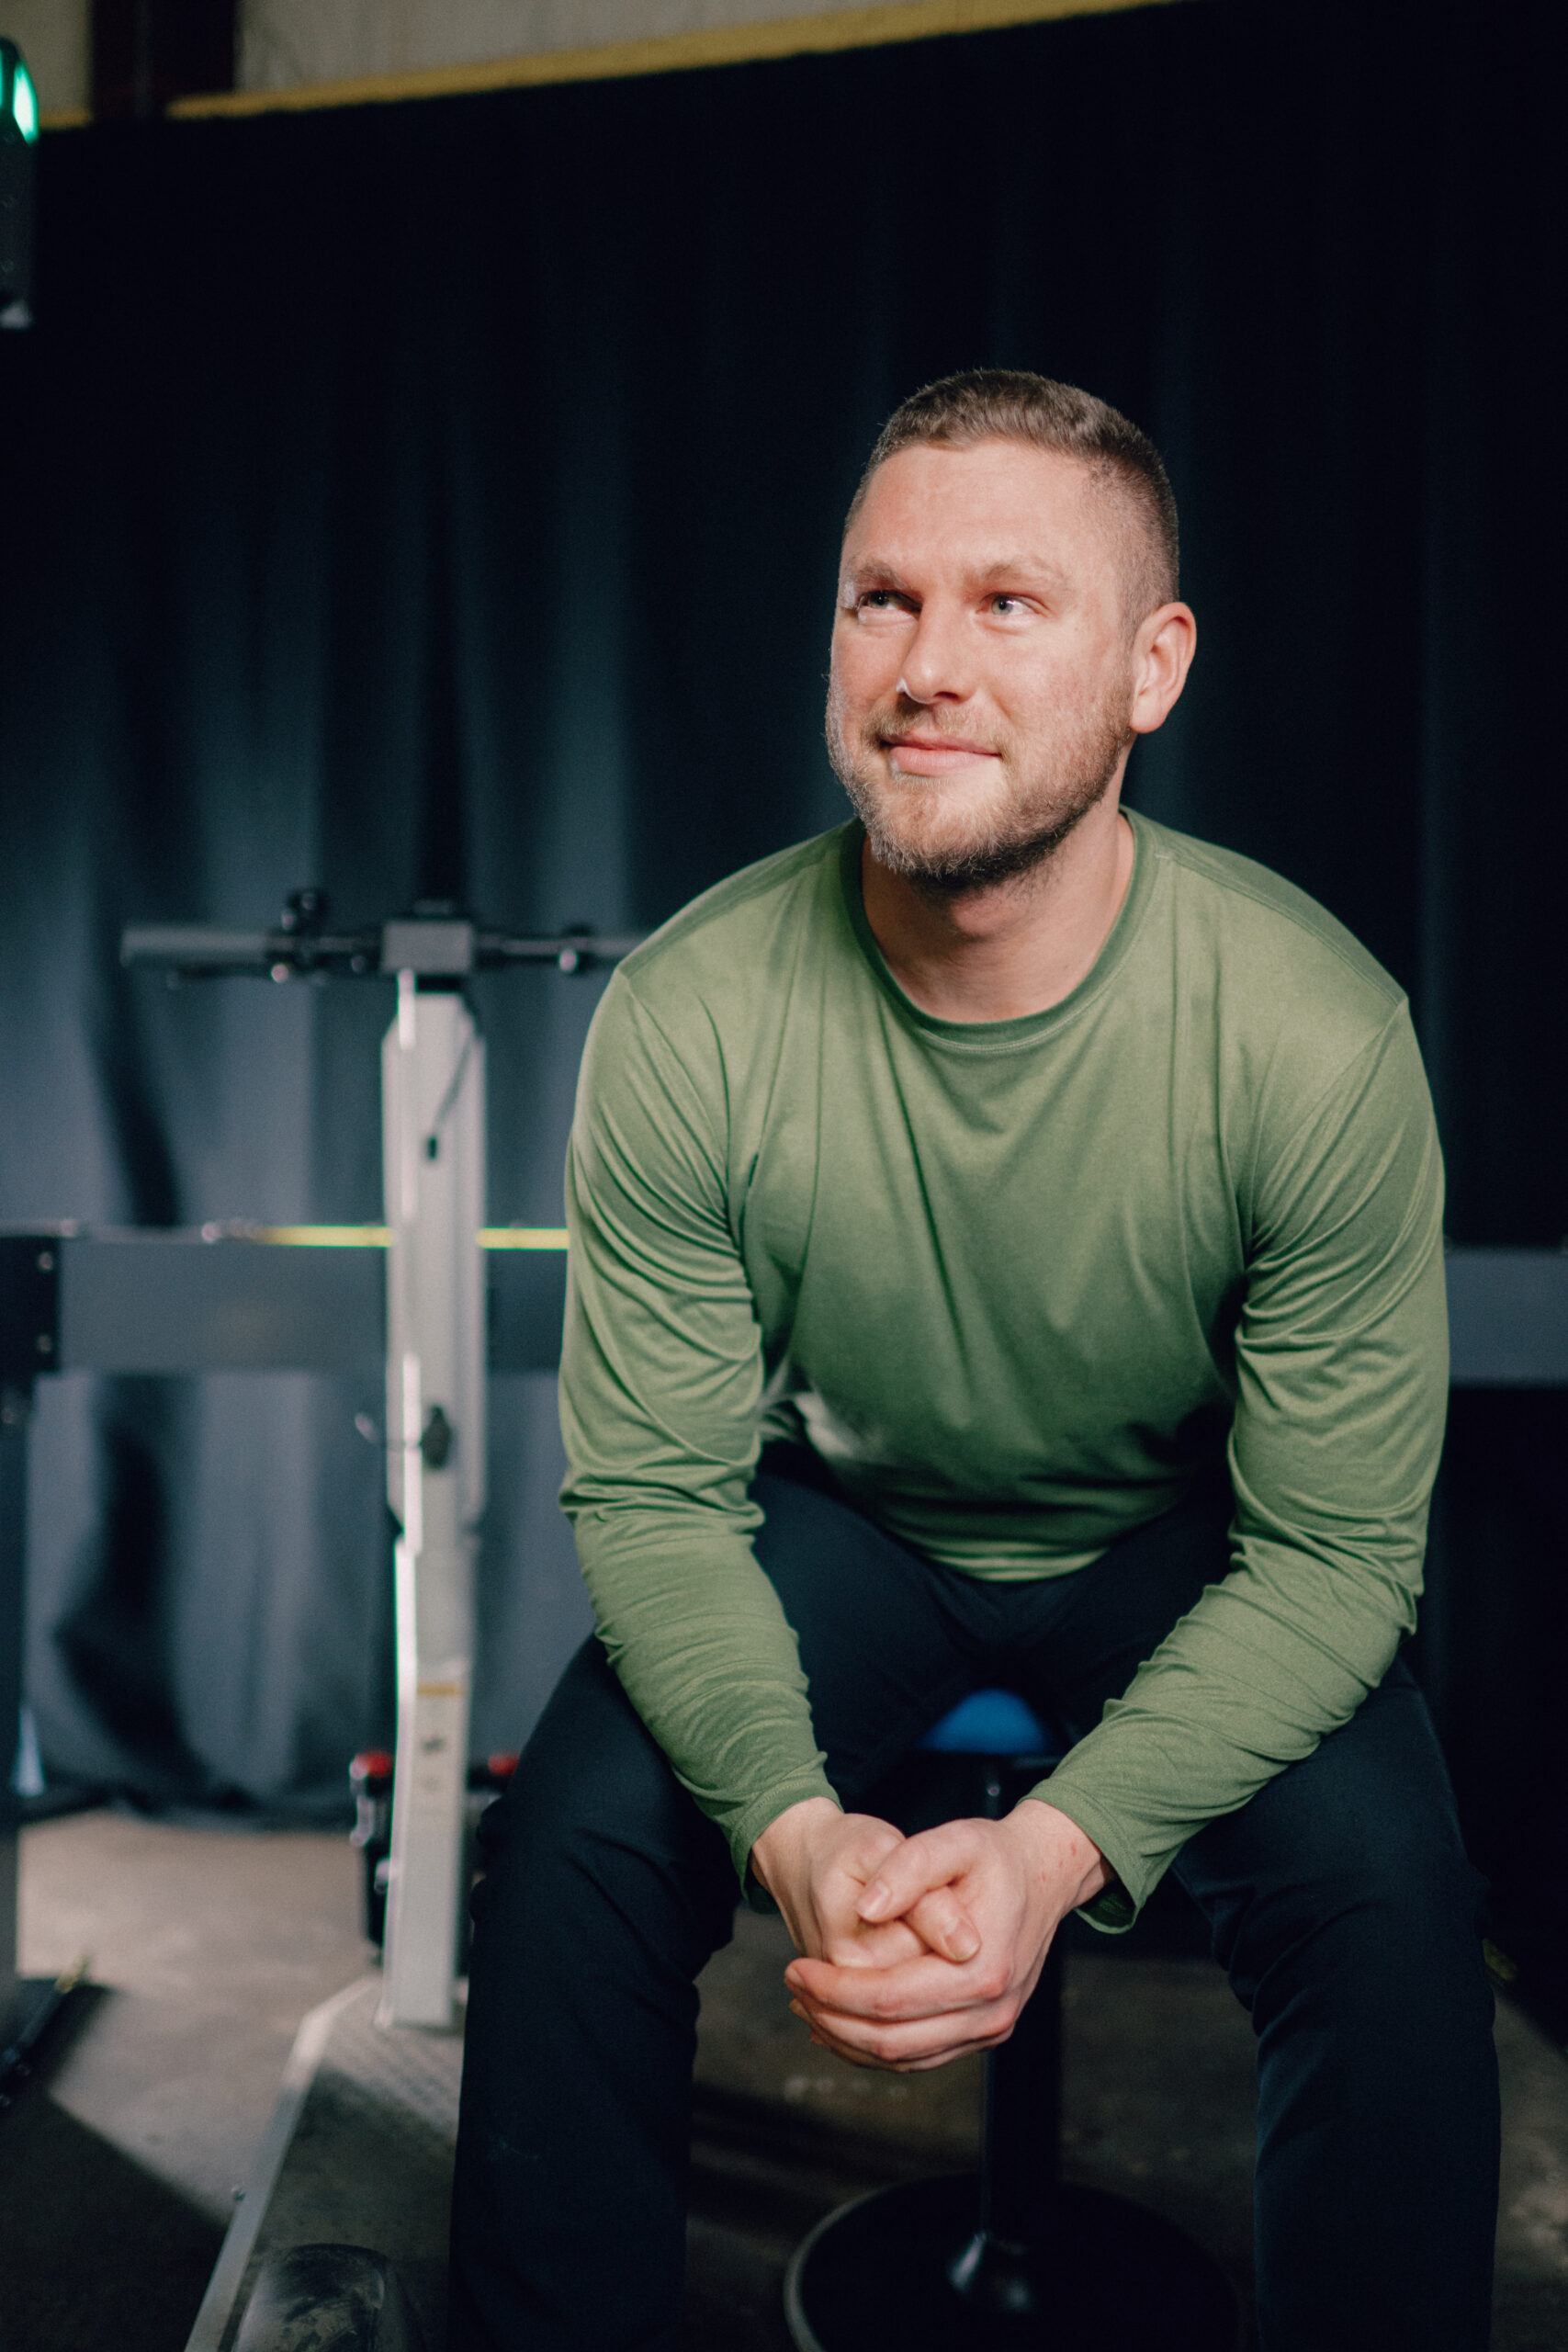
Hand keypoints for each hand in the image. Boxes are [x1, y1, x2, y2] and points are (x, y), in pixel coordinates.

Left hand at [781, 1799, 1108, 2072]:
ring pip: (903, 2058)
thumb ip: (909, 1867)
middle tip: (792, 1985)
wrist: (1044, 1873)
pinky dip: (874, 2046)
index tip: (794, 1967)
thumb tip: (867, 1909)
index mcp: (983, 1970)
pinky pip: (920, 2055)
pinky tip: (840, 2021)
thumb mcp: (954, 1840)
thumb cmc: (995, 1854)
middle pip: (892, 2041)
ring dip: (847, 2038)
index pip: (889, 2000)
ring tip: (806, 2003)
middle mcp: (992, 2012)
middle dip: (831, 2019)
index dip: (833, 1990)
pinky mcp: (983, 2032)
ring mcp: (991, 2029)